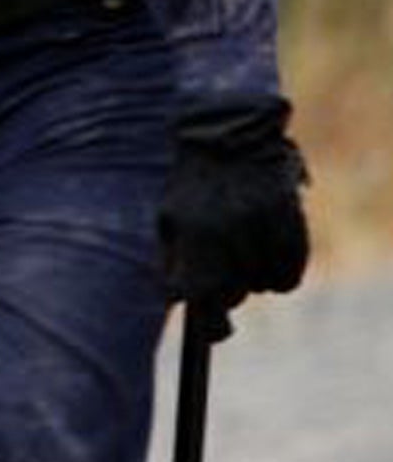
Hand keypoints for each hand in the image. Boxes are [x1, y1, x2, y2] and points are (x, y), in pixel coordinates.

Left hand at [159, 95, 309, 314]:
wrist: (230, 136)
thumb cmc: (191, 183)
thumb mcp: (169, 216)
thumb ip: (172, 260)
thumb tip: (177, 302)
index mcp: (192, 230)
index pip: (199, 294)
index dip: (205, 316)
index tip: (211, 325)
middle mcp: (228, 231)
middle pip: (231, 295)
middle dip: (226, 290)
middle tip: (223, 268)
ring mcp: (262, 228)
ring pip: (261, 287)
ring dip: (252, 275)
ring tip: (241, 242)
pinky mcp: (291, 225)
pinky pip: (288, 277)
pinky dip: (280, 271)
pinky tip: (266, 245)